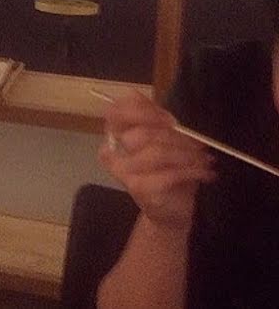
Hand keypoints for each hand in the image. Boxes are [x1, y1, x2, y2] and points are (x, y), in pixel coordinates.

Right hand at [99, 90, 215, 232]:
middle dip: (177, 138)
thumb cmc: (168, 170)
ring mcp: (124, 170)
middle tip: (199, 145)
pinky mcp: (138, 187)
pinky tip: (206, 173)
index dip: (143, 112)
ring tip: (205, 160)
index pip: (117, 111)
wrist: (170, 210)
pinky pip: (169, 173)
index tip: (171, 120)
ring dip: (188, 155)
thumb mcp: (165, 140)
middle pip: (143, 133)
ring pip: (157, 152)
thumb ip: (157, 120)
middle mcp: (113, 151)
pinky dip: (192, 172)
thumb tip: (159, 110)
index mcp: (116, 134)